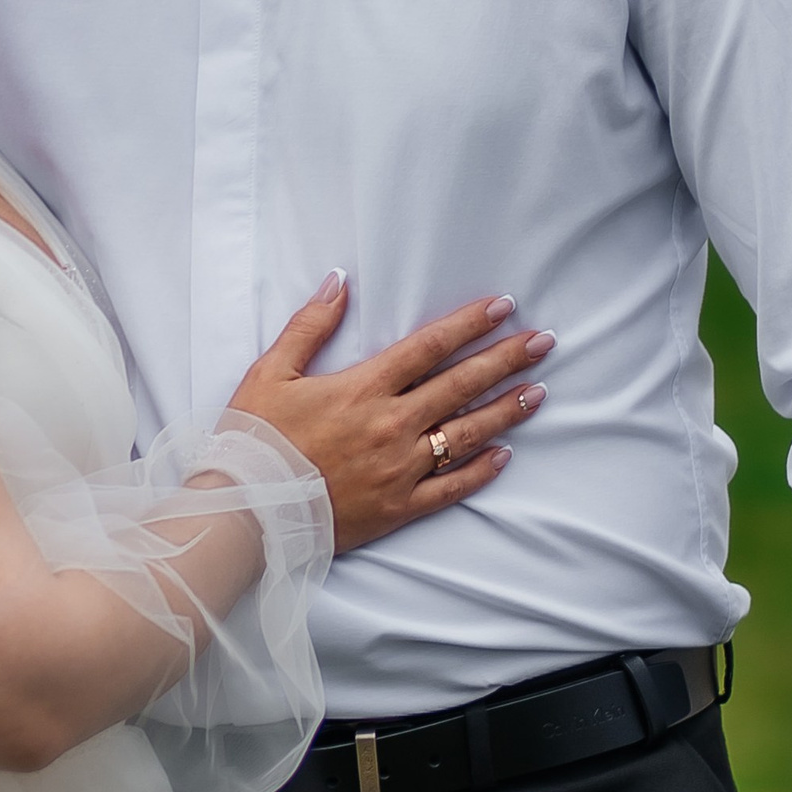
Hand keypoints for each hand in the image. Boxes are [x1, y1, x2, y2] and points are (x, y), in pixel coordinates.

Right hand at [230, 276, 553, 551]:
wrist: (246, 510)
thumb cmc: (254, 440)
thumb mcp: (269, 373)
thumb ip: (308, 326)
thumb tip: (338, 282)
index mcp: (364, 389)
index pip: (429, 347)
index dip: (470, 324)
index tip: (504, 307)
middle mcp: (392, 426)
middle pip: (461, 385)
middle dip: (507, 359)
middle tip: (544, 341)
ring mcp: (400, 469)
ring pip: (466, 434)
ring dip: (506, 410)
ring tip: (538, 392)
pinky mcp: (398, 508)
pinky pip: (451, 488)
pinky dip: (480, 471)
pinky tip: (504, 455)